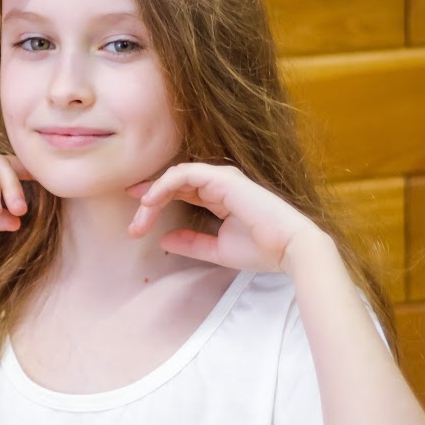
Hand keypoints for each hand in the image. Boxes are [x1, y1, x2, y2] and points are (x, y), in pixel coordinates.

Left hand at [125, 162, 324, 272]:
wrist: (290, 249)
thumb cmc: (261, 250)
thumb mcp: (216, 249)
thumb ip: (192, 243)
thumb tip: (165, 239)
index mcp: (218, 196)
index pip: (180, 191)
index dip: (155, 199)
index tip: (136, 217)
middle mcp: (218, 183)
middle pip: (173, 184)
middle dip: (148, 202)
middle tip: (134, 226)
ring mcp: (220, 178)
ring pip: (175, 177)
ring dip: (153, 196)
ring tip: (141, 217)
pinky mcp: (222, 178)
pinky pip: (184, 174)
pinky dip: (164, 185)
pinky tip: (151, 201)